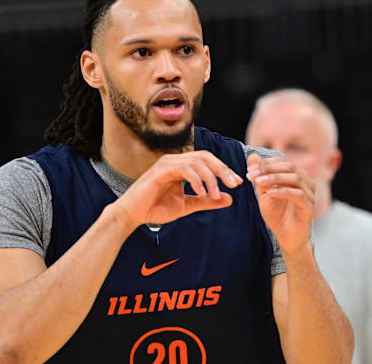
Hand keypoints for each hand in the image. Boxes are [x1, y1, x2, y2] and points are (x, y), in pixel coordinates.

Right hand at [114, 151, 242, 229]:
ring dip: (210, 177)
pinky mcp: (161, 170)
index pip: (208, 161)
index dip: (224, 169)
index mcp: (182, 166)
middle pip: (205, 157)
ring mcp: (167, 163)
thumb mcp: (187, 205)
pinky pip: (184, 169)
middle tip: (234, 184)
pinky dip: (196, 180)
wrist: (133, 215)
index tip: (238, 182)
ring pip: (197, 161)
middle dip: (222, 169)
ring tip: (216, 194)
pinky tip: (202, 192)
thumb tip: (229, 199)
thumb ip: (207, 201)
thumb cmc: (156, 208)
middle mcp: (175, 160)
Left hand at [246, 154, 314, 254]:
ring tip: (259, 182)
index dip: (266, 163)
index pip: (283, 162)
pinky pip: (298, 195)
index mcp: (297, 176)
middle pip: (290, 167)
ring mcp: (309, 194)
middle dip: (269, 168)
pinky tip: (270, 193)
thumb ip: (260, 176)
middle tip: (252, 174)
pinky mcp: (309, 207)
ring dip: (275, 178)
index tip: (249, 170)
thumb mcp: (264, 193)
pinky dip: (283, 191)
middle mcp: (306, 182)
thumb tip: (252, 156)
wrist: (286, 238)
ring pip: (295, 178)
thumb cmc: (277, 215)